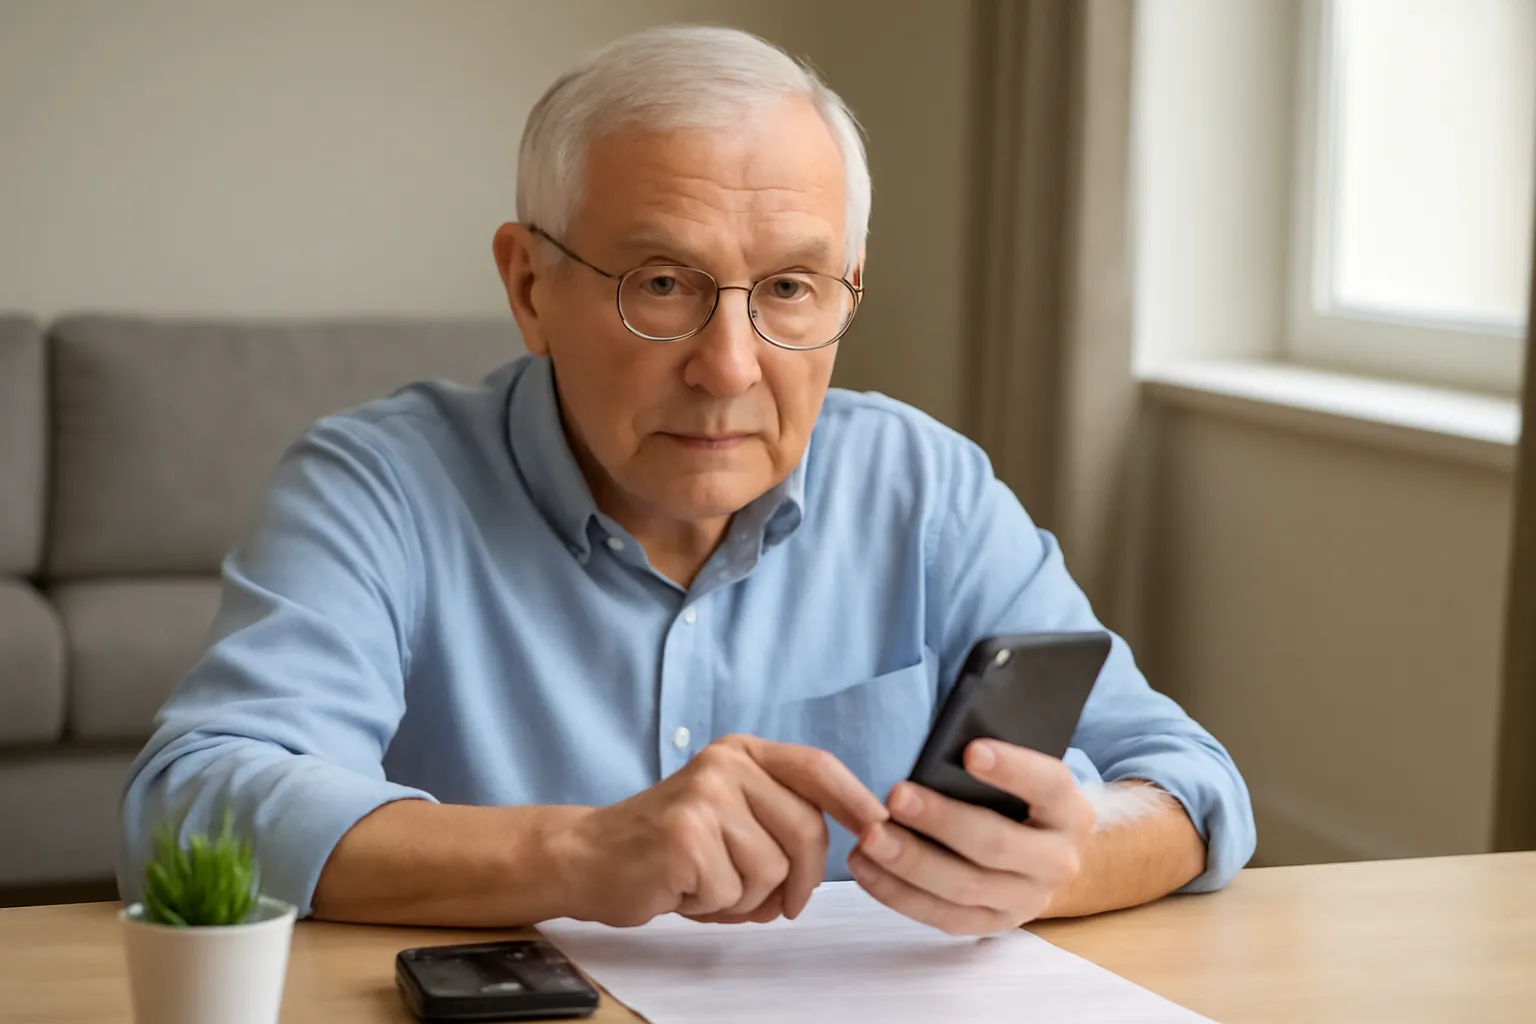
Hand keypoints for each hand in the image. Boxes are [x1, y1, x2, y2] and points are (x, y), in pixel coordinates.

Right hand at [551, 735, 887, 927]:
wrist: (589, 858)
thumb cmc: (667, 845)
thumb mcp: (729, 812)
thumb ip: (780, 816)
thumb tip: (857, 839)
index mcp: (740, 753)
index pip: (816, 767)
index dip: (854, 799)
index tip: (880, 831)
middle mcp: (724, 765)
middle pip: (806, 830)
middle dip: (800, 881)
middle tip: (776, 905)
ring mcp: (704, 797)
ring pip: (772, 870)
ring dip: (747, 899)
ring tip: (709, 887)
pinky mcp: (684, 836)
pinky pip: (734, 893)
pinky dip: (714, 908)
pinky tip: (684, 891)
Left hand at [848, 739, 1093, 934]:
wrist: (1042, 856)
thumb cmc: (1017, 799)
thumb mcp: (1019, 775)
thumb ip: (989, 762)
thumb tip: (944, 750)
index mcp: (1068, 811)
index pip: (1048, 784)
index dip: (1012, 768)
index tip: (970, 751)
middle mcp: (1057, 861)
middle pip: (995, 843)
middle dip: (941, 820)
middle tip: (895, 796)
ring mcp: (1027, 900)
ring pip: (965, 887)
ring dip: (911, 862)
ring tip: (870, 837)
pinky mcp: (994, 925)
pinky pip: (943, 916)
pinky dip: (899, 893)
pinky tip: (866, 867)